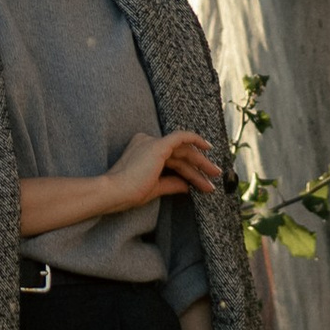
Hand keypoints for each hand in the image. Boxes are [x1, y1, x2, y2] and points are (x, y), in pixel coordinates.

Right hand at [99, 126, 219, 214]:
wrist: (115, 191)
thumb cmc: (128, 193)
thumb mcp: (154, 187)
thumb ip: (171, 183)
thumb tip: (187, 185)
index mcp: (143, 151)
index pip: (172, 160)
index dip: (189, 171)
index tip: (202, 179)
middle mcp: (147, 142)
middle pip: (179, 155)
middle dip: (198, 166)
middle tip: (214, 176)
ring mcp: (152, 143)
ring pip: (183, 151)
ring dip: (200, 163)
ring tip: (215, 175)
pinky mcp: (158, 146)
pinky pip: (180, 137)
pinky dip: (195, 139)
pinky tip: (207, 146)